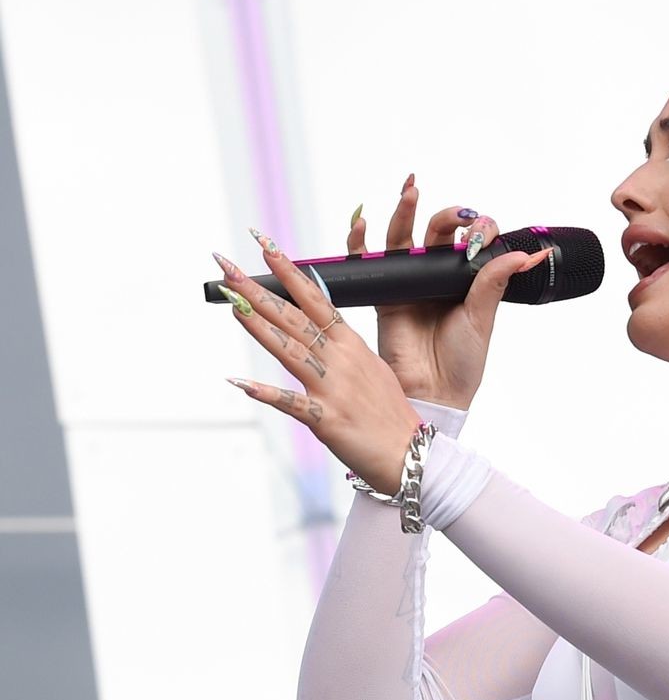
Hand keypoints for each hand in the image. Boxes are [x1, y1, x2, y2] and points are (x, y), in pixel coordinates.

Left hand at [216, 227, 427, 490]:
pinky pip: (291, 403)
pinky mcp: (326, 419)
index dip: (288, 271)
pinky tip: (241, 381)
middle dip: (257, 291)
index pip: (315, 299)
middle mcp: (340, 361)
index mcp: (351, 345)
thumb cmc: (389, 414)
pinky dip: (265, 393)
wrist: (411, 455)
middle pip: (293, 318)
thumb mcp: (371, 367)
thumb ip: (342, 343)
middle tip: (227, 267)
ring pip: (289, 349)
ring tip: (231, 304)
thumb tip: (319, 322)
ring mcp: (333, 389)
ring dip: (257, 326)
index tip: (264, 244)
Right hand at [350, 178, 552, 408]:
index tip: (482, 231)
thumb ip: (494, 282)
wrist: (434, 393)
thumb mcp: (481, 318)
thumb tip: (525, 254)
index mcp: (464, 281)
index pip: (469, 242)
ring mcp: (409, 283)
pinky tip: (362, 223)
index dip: (476, 230)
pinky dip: (360, 241)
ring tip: (410, 190)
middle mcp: (436, 277)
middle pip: (436, 232)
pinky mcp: (385, 294)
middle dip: (446, 215)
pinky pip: (369, 261)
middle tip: (455, 215)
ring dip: (404, 210)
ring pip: (403, 236)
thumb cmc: (461, 363)